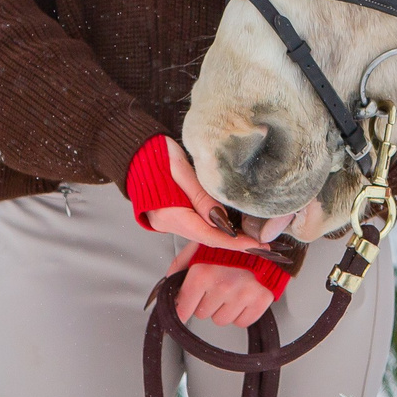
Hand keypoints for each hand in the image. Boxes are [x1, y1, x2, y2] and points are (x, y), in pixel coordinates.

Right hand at [141, 139, 299, 248]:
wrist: (135, 151)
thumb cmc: (155, 156)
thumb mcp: (181, 171)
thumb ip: (201, 196)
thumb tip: (222, 219)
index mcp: (171, 215)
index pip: (208, 235)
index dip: (234, 243)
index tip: (256, 245)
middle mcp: (170, 223)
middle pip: (207, 239)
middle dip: (234, 244)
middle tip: (261, 245)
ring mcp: (171, 220)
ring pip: (204, 234)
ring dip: (227, 237)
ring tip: (252, 238)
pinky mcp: (174, 214)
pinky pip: (198, 226)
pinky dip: (216, 229)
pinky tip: (232, 228)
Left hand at [164, 246, 277, 328]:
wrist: (265, 237)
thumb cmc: (229, 242)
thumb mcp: (199, 246)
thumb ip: (180, 267)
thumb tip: (167, 288)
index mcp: (203, 272)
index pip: (183, 308)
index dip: (184, 305)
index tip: (187, 305)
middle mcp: (222, 285)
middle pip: (202, 313)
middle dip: (206, 302)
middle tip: (216, 285)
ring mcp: (242, 294)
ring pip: (221, 320)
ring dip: (223, 308)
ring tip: (230, 288)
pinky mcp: (261, 300)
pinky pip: (242, 322)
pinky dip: (241, 313)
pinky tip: (242, 296)